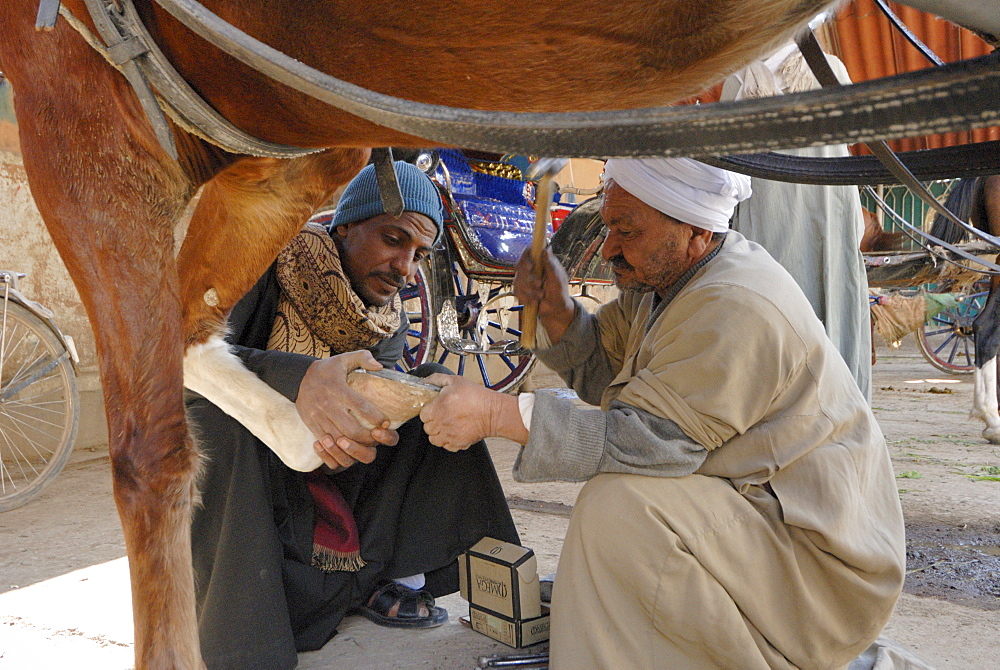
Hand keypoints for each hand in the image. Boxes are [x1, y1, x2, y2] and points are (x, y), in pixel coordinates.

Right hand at [296, 350, 399, 469]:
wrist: (297, 377)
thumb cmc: (326, 369)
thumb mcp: (343, 358)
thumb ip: (363, 358)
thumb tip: (379, 366)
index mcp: (338, 389)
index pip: (360, 406)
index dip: (376, 417)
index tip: (386, 422)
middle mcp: (328, 405)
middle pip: (351, 429)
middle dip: (367, 437)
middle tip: (378, 437)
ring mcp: (319, 417)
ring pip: (339, 440)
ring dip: (355, 446)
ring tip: (367, 445)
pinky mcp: (312, 425)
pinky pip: (325, 444)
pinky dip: (338, 450)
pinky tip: (350, 449)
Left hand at [419, 374, 527, 449]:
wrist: (493, 412)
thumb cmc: (477, 397)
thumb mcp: (456, 381)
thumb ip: (437, 379)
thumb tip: (425, 381)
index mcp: (439, 407)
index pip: (423, 415)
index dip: (429, 411)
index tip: (435, 408)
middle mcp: (442, 423)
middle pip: (427, 428)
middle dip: (433, 422)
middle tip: (442, 416)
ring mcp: (450, 435)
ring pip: (434, 439)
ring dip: (438, 433)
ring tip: (446, 425)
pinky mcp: (458, 443)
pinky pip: (446, 446)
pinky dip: (448, 441)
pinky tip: (454, 432)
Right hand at [513, 246, 574, 344]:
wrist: (555, 309)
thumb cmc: (560, 292)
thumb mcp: (557, 278)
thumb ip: (550, 264)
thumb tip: (546, 248)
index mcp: (541, 262)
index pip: (529, 252)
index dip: (526, 256)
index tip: (530, 266)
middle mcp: (532, 269)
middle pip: (519, 266)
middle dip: (528, 277)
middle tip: (539, 284)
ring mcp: (525, 279)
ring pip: (517, 280)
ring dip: (530, 290)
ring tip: (541, 295)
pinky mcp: (521, 290)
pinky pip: (516, 291)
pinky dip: (526, 297)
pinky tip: (535, 301)